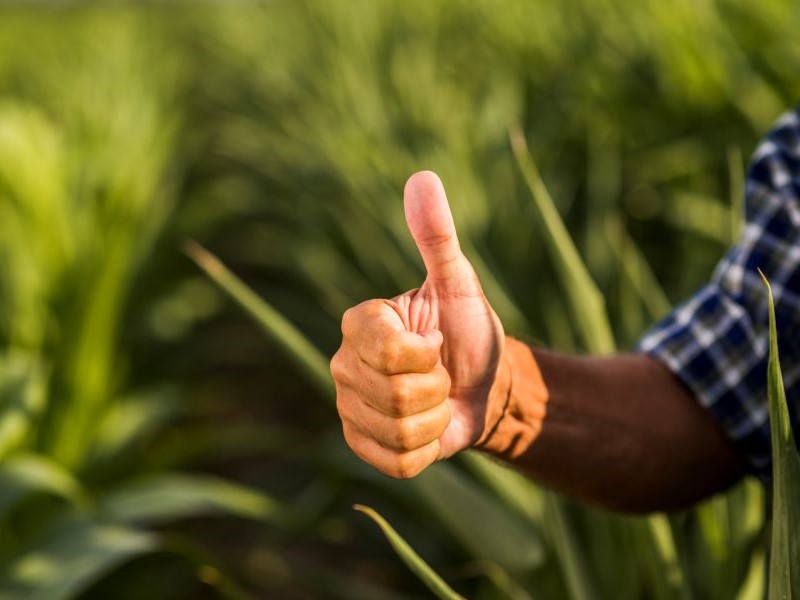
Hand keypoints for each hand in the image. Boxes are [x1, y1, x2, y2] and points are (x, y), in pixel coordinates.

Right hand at [330, 171, 504, 477]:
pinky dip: (427, 448)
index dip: (426, 353)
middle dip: (437, 387)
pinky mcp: (360, 445)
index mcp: (359, 323)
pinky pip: (399, 461)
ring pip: (399, 430)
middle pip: (396, 395)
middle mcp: (343, 364)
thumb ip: (437, 237)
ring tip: (435, 398)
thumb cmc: (469, 330)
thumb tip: (423, 178)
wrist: (482, 385)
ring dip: (435, 417)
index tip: (436, 339)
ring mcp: (348, 407)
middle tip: (439, 371)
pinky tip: (427, 427)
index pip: (389, 351)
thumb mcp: (459, 283)